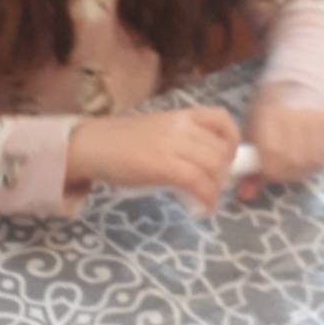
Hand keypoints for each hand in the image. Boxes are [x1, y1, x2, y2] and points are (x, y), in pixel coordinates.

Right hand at [66, 107, 239, 215]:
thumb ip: (179, 139)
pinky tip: (202, 209)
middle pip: (221, 149)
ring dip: (216, 188)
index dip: (233, 141)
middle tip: (214, 187)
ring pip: (213, 167)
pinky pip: (198, 183)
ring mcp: (173, 145)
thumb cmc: (118, 142)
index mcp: (179, 115)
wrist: (90, 146)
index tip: (227, 159)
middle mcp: (180, 126)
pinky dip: (206, 199)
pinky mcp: (164, 165)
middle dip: (225, 173)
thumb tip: (202, 163)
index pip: (221, 119)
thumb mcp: (156, 130)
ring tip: (206, 199)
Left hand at [238, 94, 323, 200]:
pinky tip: (309, 157)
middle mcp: (295, 114)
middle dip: (286, 172)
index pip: (273, 154)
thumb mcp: (253, 132)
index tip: (267, 170)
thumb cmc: (269, 112)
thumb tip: (245, 196)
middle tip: (281, 170)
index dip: (270, 169)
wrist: (298, 83)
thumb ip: (249, 166)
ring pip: (313, 161)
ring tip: (295, 163)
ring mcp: (316, 117)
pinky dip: (318, 162)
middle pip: (294, 161)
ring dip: (303, 169)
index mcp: (271, 114)